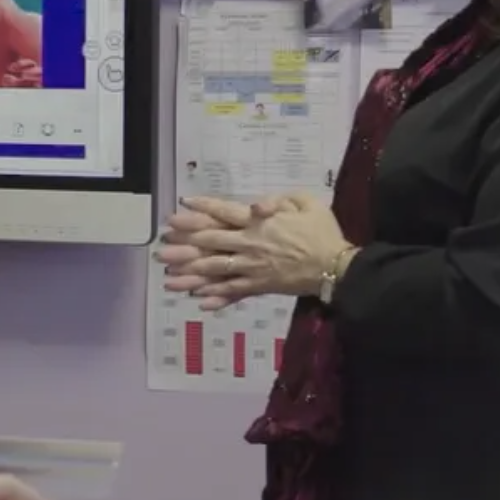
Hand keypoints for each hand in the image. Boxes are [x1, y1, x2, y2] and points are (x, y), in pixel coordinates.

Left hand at [156, 192, 349, 310]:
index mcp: (261, 223)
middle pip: (211, 242)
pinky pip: (234, 291)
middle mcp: (251, 245)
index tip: (182, 204)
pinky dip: (216, 295)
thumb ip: (280, 201)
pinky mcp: (260, 285)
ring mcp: (253, 267)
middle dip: (184, 242)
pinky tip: (197, 298)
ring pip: (216, 269)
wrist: (336, 266)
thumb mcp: (307, 204)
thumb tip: (257, 205)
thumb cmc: (323, 232)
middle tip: (162, 243)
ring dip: (191, 273)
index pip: (226, 212)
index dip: (203, 207)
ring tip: (168, 277)